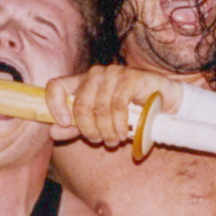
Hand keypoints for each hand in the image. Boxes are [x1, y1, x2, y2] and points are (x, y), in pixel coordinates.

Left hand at [48, 64, 186, 149]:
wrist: (162, 104)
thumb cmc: (128, 113)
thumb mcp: (97, 124)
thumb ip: (75, 127)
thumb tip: (53, 132)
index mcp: (81, 83)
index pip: (56, 86)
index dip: (54, 105)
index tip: (63, 123)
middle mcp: (95, 74)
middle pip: (80, 105)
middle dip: (89, 130)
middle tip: (100, 141)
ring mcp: (113, 73)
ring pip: (100, 108)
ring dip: (107, 131)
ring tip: (115, 140)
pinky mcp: (131, 76)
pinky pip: (118, 105)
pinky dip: (119, 124)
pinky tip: (124, 133)